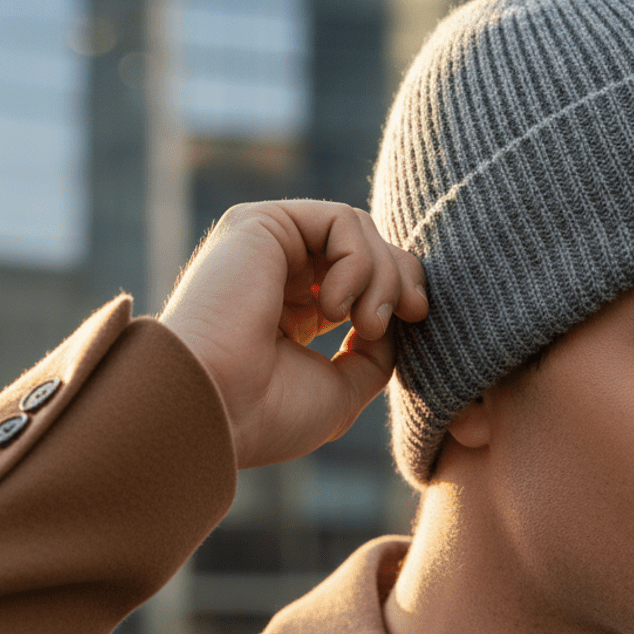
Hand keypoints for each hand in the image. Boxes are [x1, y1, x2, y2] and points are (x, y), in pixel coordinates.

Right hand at [159, 200, 427, 468]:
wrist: (215, 409)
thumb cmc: (267, 413)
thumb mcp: (343, 387)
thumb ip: (375, 351)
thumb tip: (399, 316)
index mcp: (293, 311)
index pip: (364, 276)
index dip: (401, 288)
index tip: (418, 317)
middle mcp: (277, 273)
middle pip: (367, 245)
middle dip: (402, 275)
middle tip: (414, 312)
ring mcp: (266, 245)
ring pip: (358, 230)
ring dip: (383, 276)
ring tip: (367, 324)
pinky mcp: (259, 223)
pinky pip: (340, 220)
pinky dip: (358, 261)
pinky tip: (334, 307)